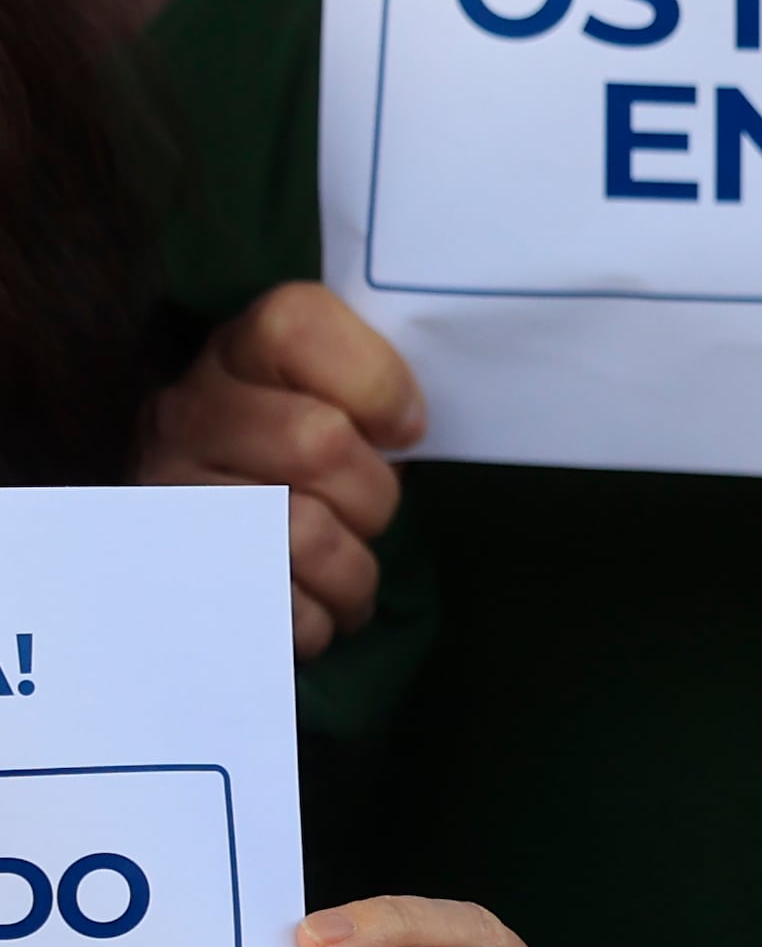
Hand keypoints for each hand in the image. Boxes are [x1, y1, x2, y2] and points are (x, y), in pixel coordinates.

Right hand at [139, 283, 422, 654]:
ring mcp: (166, 492)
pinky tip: (316, 611)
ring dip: (352, 571)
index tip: (405, 429)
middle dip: (374, 495)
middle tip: (372, 513)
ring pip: (299, 533)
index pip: (295, 326)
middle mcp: (185, 413)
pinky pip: (271, 606)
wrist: (203, 530)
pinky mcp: (168, 573)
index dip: (374, 381)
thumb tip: (410, 429)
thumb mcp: (332, 398)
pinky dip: (315, 620)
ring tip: (353, 576)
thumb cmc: (300, 453)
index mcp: (237, 352)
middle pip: (315, 443)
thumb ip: (369, 390)